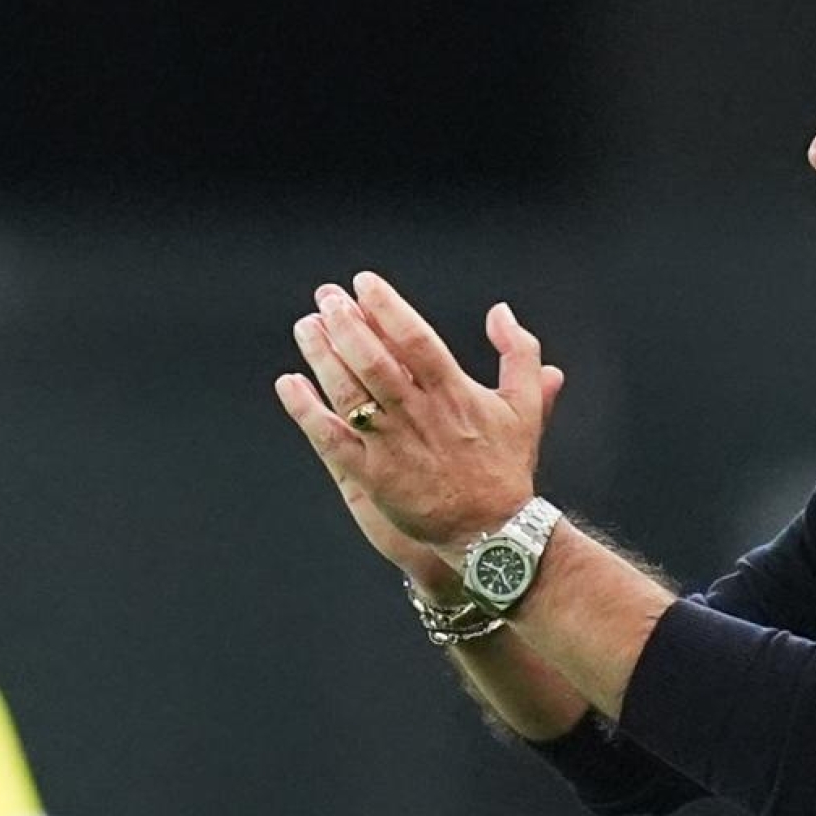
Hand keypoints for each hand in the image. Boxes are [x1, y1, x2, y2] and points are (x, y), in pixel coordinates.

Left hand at [275, 272, 564, 561]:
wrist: (493, 531)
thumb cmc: (506, 467)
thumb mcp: (526, 406)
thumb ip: (520, 354)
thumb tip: (501, 312)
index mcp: (455, 394)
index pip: (415, 339)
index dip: (386, 307)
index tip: (363, 284)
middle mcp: (420, 416)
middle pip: (374, 361)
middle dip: (347, 324)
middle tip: (326, 298)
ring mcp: (393, 447)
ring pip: (349, 393)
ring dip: (323, 357)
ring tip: (307, 327)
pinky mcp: (373, 477)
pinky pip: (330, 440)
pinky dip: (306, 411)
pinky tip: (289, 384)